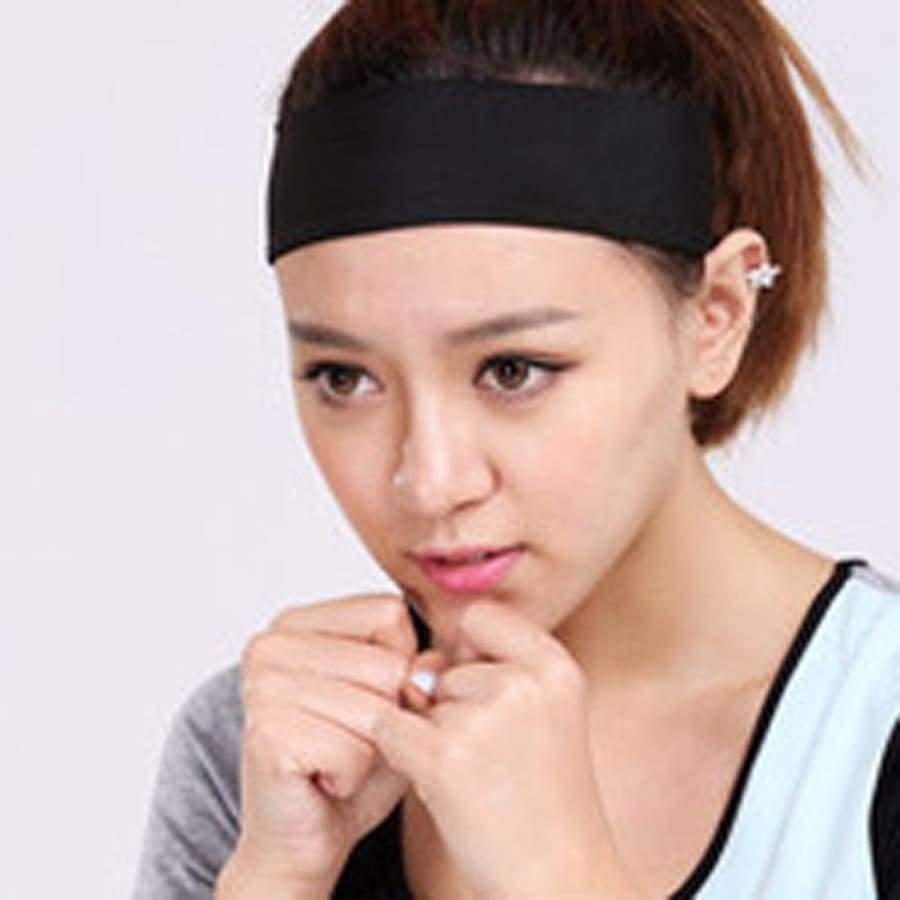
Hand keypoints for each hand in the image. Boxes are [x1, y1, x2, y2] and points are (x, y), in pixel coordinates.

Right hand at [232, 591, 419, 890]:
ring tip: (338, 759)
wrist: (300, 841)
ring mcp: (262, 686)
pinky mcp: (266, 734)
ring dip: (373, 749)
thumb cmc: (348, 766)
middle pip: (386, 664)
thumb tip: (430, 665)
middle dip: (389, 715)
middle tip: (351, 741)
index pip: (387, 612)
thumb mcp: (395, 701)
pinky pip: (354, 750)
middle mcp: (270, 645)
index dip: (401, 664)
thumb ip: (416, 668)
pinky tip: (324, 782)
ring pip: (375, 709)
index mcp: (296, 622)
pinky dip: (353, 777)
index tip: (371, 700)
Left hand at [377, 599, 643, 898]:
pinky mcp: (445, 757)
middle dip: (447, 705)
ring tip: (474, 777)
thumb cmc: (546, 803)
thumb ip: (488, 671)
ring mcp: (485, 718)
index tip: (481, 692)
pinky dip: (400, 755)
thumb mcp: (543, 715)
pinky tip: (440, 787)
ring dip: (428, 734)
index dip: (468, 652)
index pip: (482, 615)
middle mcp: (524, 683)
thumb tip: (420, 662)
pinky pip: (389, 729)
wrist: (558, 880)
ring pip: (415, 697)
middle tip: (488, 757)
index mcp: (555, 667)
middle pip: (444, 663)